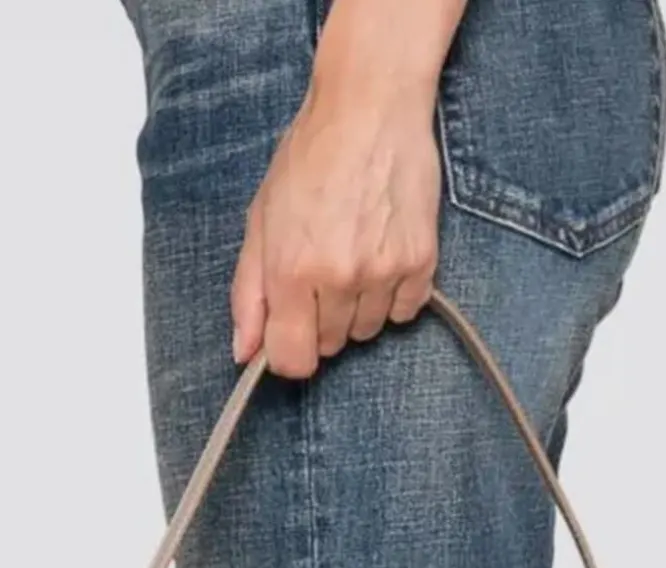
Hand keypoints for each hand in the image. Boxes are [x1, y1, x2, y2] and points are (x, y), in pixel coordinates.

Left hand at [230, 75, 441, 378]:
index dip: (288, 352)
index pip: (293, 361)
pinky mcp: (421, 263)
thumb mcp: (262, 220)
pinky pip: (404, 312)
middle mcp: (340, 279)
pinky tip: (382, 253)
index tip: (291, 329)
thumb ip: (249, 292)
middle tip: (323, 265)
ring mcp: (384, 273)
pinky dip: (393, 294)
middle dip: (321, 318)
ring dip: (358, 306)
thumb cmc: (311, 157)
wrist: (371, 108)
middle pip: (331, 346)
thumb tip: (243, 352)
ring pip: (367, 331)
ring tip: (355, 252)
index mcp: (292, 271)